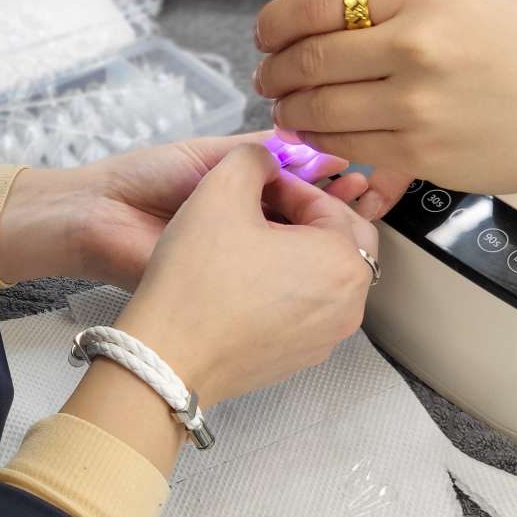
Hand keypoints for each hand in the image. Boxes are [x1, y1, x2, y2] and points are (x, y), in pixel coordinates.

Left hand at [0, 133, 364, 288]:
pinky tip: (323, 256)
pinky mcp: (230, 289)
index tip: (356, 170)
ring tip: (356, 219)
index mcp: (240, 193)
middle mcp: (244, 228)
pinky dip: (298, 268)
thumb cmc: (145, 179)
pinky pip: (270, 279)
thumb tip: (315, 147)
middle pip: (302, 222)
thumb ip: (262, 153)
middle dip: (335, 209)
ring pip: (292, 252)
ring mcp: (239, 261)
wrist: (98, 217)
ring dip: (324, 240)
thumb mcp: (212, 156)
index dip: (327, 181)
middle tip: (366, 195)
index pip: (297, 186)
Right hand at [111, 144, 377, 406]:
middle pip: (341, 241)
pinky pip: (305, 310)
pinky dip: (285, 289)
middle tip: (259, 211)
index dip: (287, 185)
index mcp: (344, 260)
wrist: (167, 354)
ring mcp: (327, 338)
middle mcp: (349, 304)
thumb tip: (266, 161)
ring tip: (247, 244)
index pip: (328, 203)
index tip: (252, 185)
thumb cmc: (198, 274)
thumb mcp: (221, 188)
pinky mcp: (299, 359)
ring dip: (296, 252)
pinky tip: (243, 283)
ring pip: (324, 276)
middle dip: (305, 218)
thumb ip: (253, 157)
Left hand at [254, 0, 516, 213]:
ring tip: (287, 107)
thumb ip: (382, 9)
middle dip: (275, 72)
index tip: (265, 34)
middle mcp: (419, 45)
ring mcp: (417, 104)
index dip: (276, 22)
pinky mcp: (420, 153)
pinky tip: (318, 132)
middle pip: (309, 59)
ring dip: (290, 110)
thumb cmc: (514, 52)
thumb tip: (301, 23)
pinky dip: (320, 139)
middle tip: (268, 77)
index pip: (318, 2)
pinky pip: (346, 146)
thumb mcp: (452, 3)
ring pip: (319, 108)